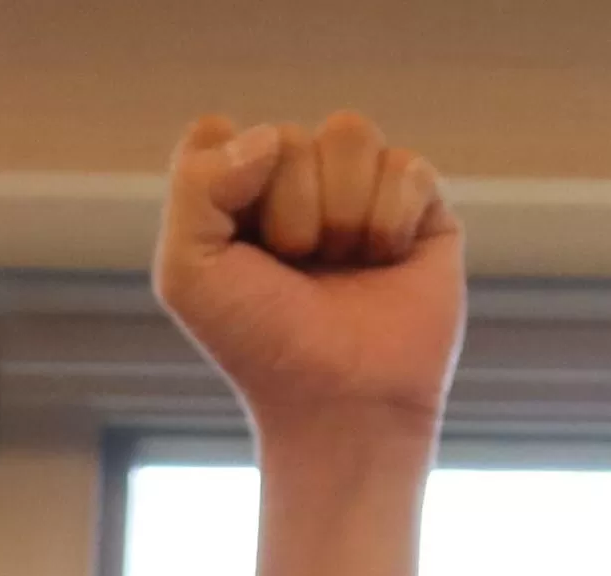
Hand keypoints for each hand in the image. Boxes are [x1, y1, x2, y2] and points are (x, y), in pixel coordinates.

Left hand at [151, 112, 462, 446]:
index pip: (225, 135)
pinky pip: (406, 167)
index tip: (242, 254)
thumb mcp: (188, 272)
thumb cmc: (262, 348)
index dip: (231, 192)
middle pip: (288, 136)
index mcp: (240, 194)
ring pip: (350, 134)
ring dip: (342, 212)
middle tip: (302, 273)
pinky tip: (386, 263)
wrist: (339, 407)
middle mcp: (301, 185)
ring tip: (346, 266)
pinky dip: (389, 221)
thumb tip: (270, 137)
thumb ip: (196, 184)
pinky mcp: (423, 211)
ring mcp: (362, 193)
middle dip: (291, 212)